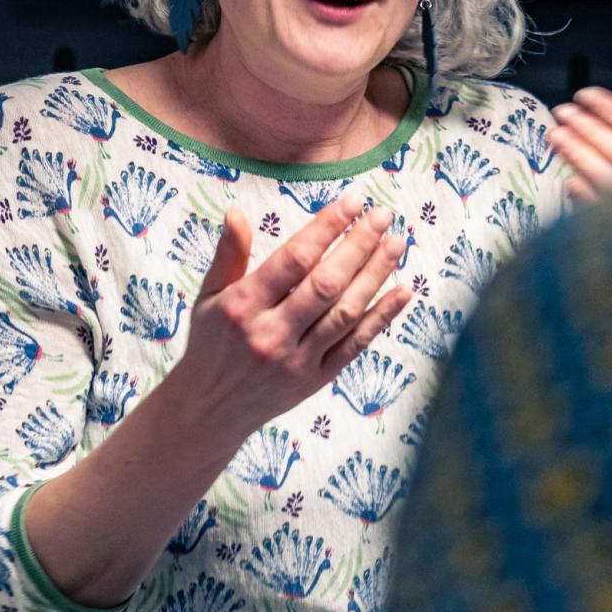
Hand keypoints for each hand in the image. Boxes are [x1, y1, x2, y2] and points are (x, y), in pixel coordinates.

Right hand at [163, 193, 411, 439]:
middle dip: (358, 245)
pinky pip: (355, 345)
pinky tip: (403, 290)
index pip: (292, 260)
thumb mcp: (208, 296)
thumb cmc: (211, 342)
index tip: (352, 201)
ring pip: (345, 312)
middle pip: (325, 284)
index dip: (326, 228)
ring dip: (375, 275)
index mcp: (243, 306)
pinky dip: (382, 317)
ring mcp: (297, 360)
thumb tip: (236, 212)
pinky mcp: (316, 380)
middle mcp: (271, 333)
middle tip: (383, 215)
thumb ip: (228, 255)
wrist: (211, 409)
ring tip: (396, 243)